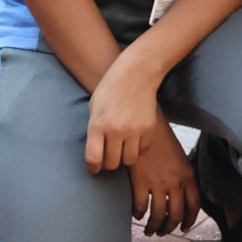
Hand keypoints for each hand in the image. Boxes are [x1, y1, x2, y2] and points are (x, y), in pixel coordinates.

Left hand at [86, 49, 162, 172]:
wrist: (137, 73)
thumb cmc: (111, 88)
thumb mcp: (94, 107)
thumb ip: (95, 130)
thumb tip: (97, 153)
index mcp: (98, 125)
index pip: (94, 158)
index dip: (93, 167)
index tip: (94, 168)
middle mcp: (116, 131)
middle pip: (112, 163)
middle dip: (108, 163)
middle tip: (108, 158)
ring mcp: (134, 131)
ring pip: (129, 160)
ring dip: (124, 158)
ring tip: (121, 150)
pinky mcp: (149, 129)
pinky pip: (142, 150)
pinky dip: (137, 149)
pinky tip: (133, 141)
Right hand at [129, 117, 199, 235]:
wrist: (146, 125)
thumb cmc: (161, 139)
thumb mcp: (179, 157)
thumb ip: (182, 176)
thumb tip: (178, 195)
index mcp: (188, 175)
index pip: (194, 205)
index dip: (189, 220)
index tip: (184, 228)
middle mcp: (176, 182)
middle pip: (176, 214)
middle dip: (169, 228)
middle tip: (163, 232)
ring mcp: (158, 183)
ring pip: (159, 215)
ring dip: (154, 226)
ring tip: (149, 229)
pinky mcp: (140, 182)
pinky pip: (140, 206)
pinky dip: (138, 214)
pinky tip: (136, 215)